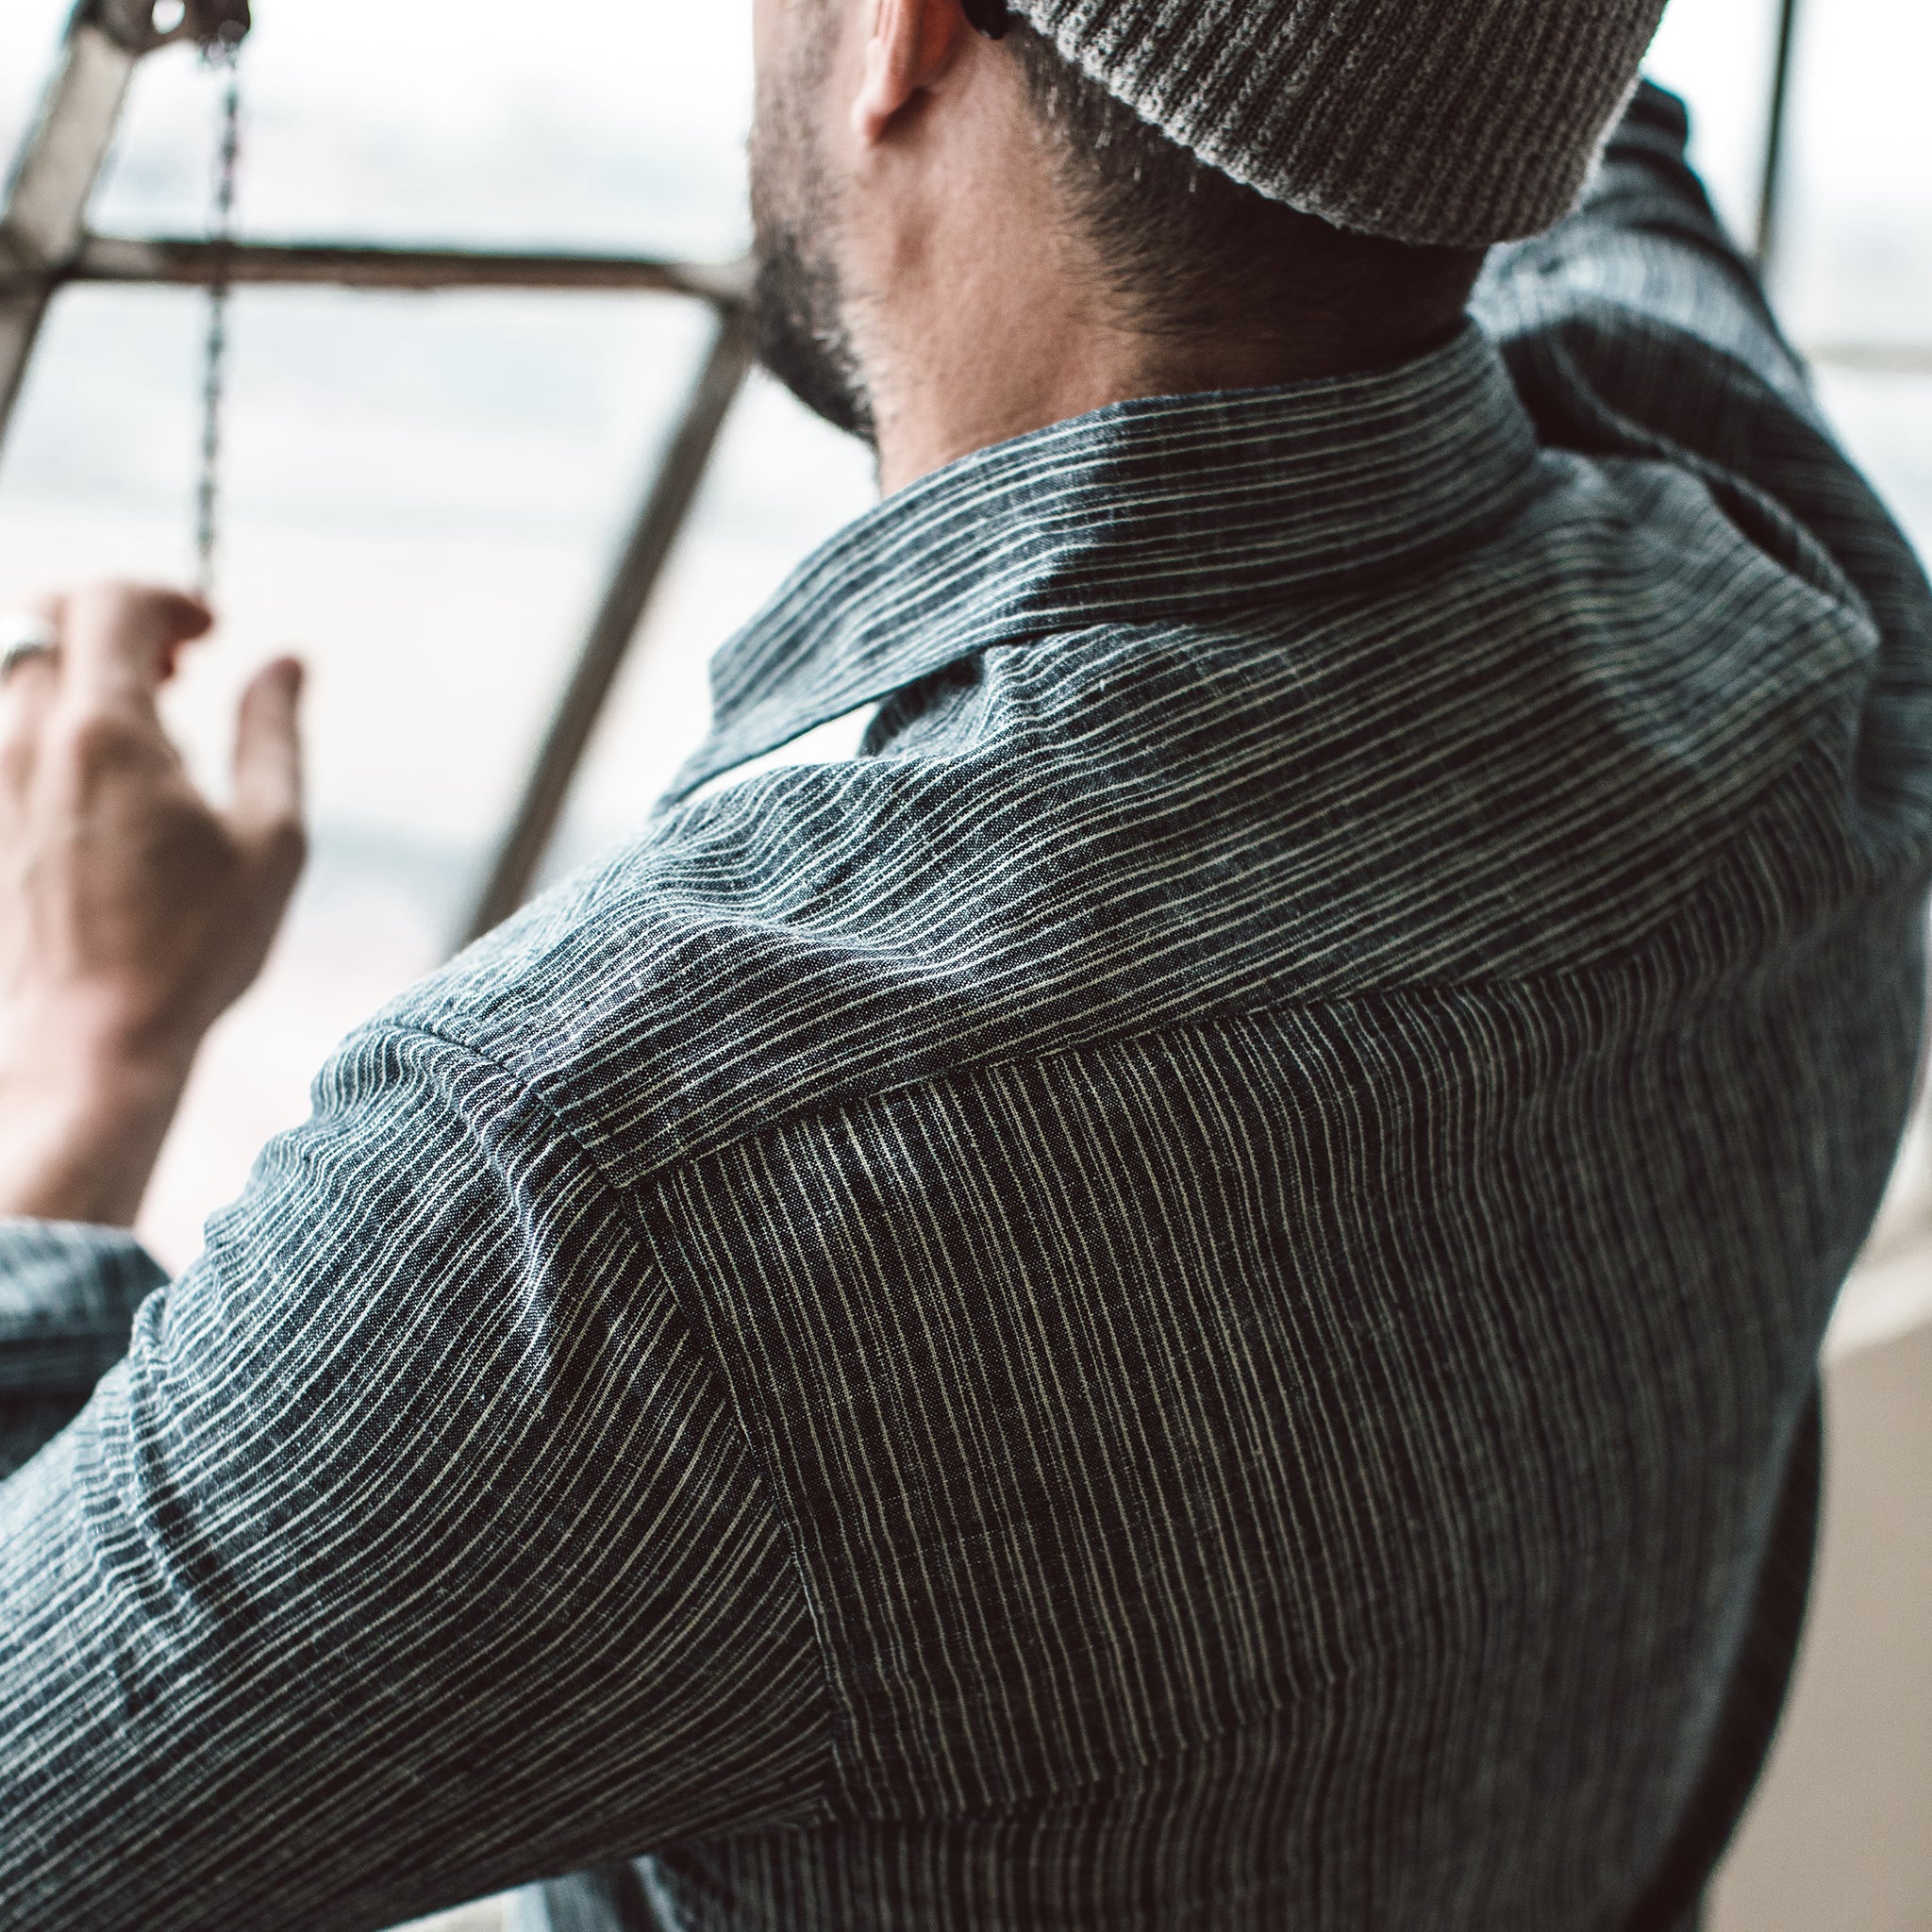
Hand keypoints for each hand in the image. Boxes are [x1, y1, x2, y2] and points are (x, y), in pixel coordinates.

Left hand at [0, 583, 305, 1226]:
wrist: (87, 1041)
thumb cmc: (193, 949)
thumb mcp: (272, 841)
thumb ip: (276, 736)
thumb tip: (285, 662)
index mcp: (106, 732)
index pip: (113, 600)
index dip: (169, 595)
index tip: (213, 633)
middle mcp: (27, 739)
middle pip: (44, 618)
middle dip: (113, 619)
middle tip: (175, 665)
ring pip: (13, 673)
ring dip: (77, 671)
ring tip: (142, 718)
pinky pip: (4, 734)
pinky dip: (49, 722)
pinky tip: (104, 777)